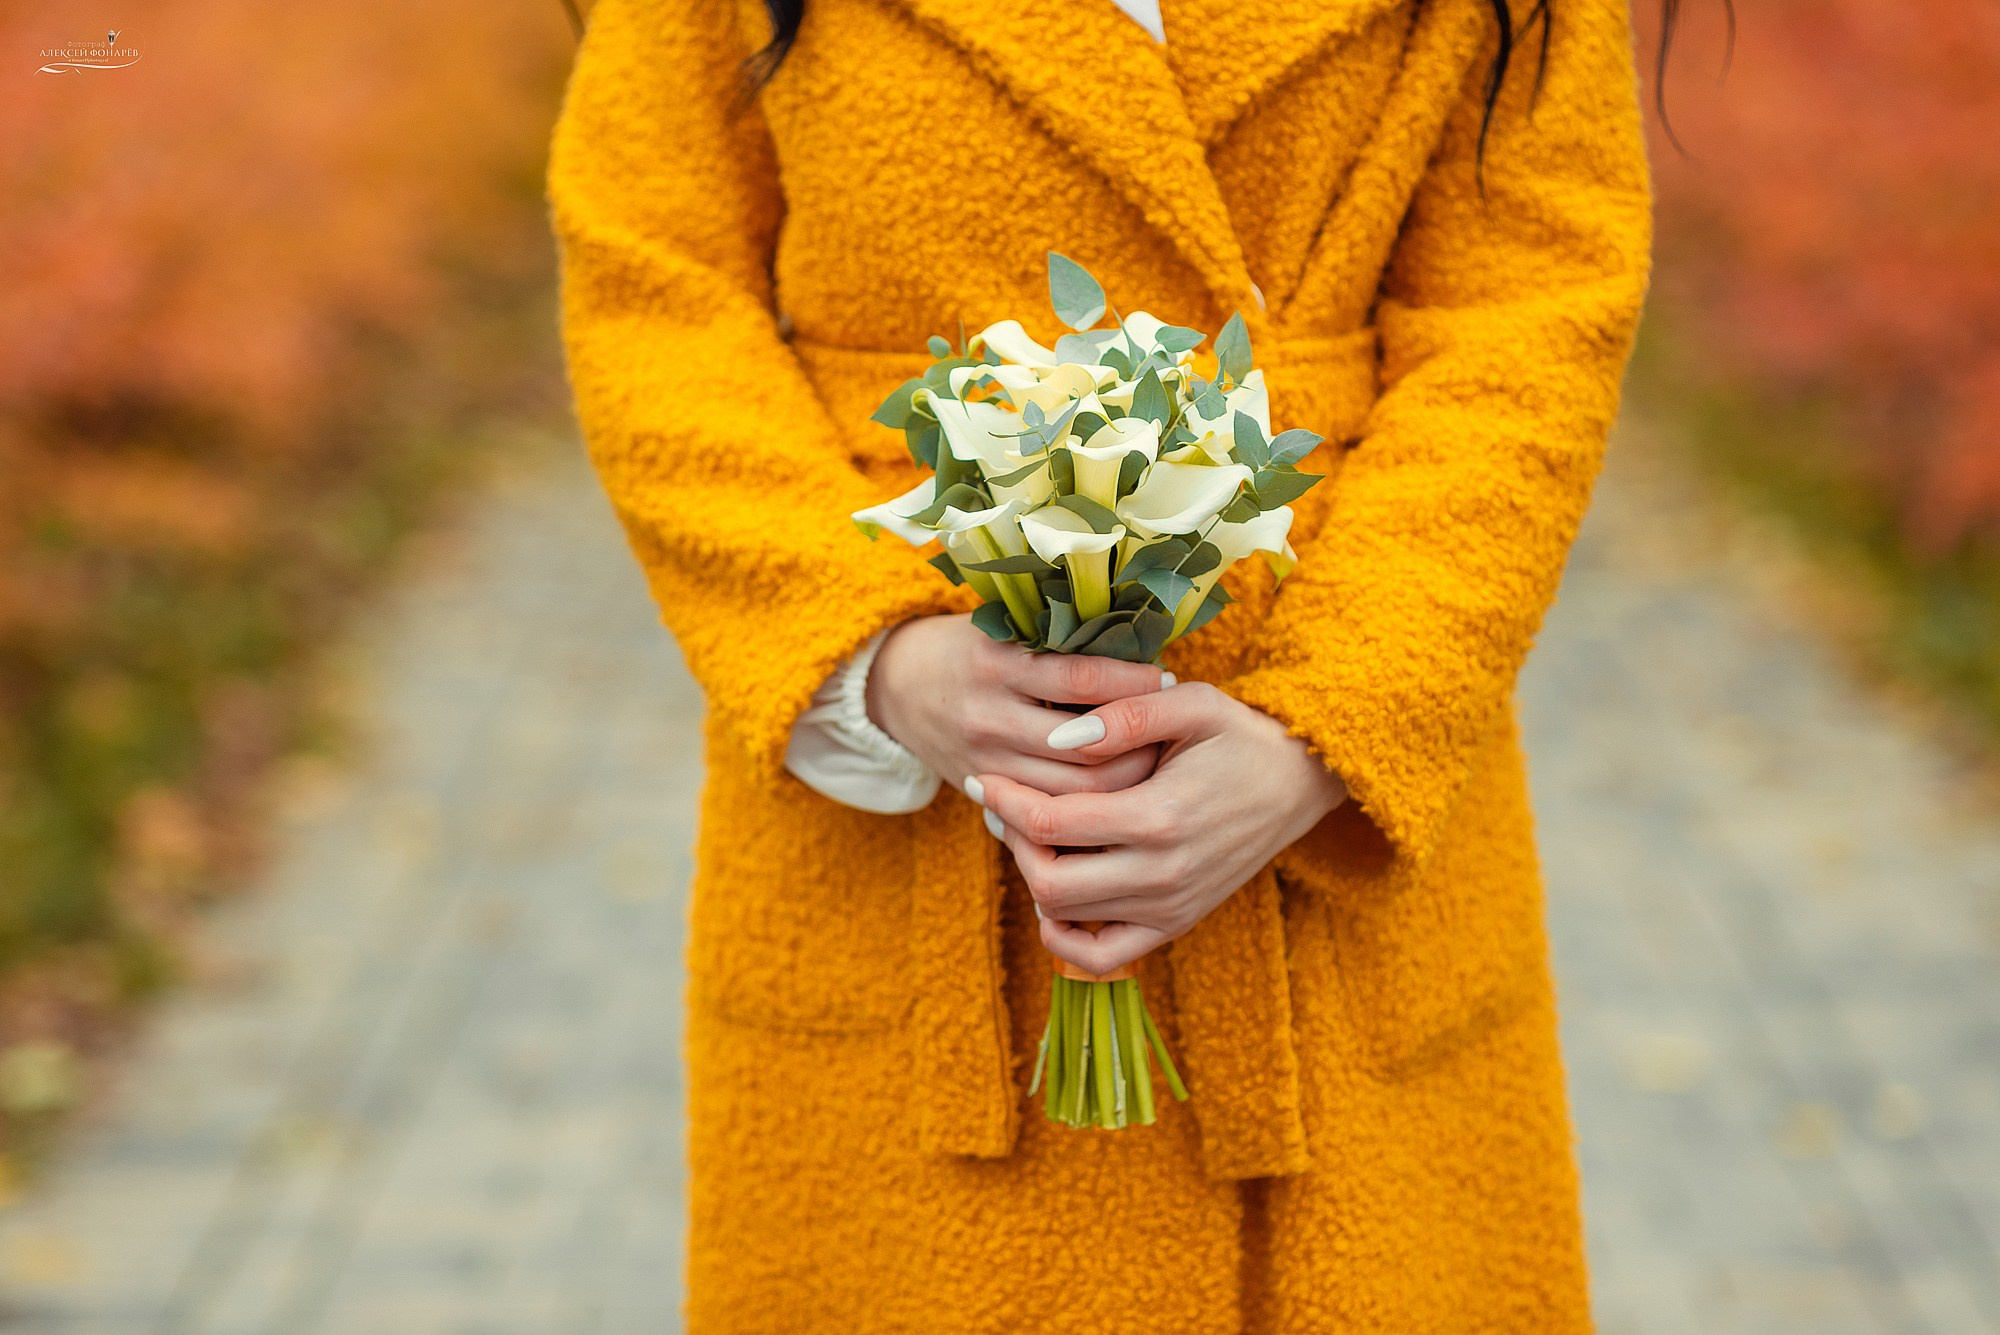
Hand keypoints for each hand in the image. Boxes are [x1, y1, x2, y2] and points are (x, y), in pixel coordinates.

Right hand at [866, 614, 1170, 796]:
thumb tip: (1143, 648)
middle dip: (1139, 744)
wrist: (896, 685)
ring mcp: (984, 759)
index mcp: (998, 660)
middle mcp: (988, 712)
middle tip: (1173, 735)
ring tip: (1155, 769)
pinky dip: (1087, 809)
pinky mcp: (982, 790)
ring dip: (1122, 784)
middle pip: (1085, 747)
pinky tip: (1118, 798)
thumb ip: (1061, 641)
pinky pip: (1047, 812)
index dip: (1133, 684)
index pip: (1082, 677)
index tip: (1167, 680)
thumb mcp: (1005, 629)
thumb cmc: (970, 649)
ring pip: (1072, 791)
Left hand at [971, 681, 1347, 974]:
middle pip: (1047, 882)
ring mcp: (1170, 907)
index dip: (1004, 801)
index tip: (984, 778)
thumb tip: (1060, 738)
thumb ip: (1124, 716)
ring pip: (1065, 916)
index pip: (1050, 824)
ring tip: (1033, 832)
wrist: (1297, 782)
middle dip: (1012, 842)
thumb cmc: (1238, 735)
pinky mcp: (1175, 924)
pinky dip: (1063, 934)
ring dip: (1034, 875)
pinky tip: (1056, 893)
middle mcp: (1163, 875)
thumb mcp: (1190, 703)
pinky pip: (1100, 956)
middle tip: (1006, 807)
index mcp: (1160, 817)